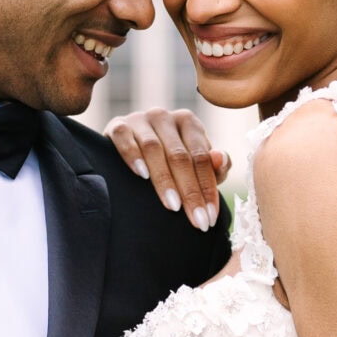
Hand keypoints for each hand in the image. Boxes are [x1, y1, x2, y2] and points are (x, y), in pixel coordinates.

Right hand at [109, 106, 230, 231]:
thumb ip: (214, 167)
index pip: (201, 158)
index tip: (210, 218)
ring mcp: (139, 119)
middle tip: (196, 219)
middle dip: (190, 191)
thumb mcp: (194, 164)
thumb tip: (220, 158)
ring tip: (173, 206)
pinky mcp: (117, 125)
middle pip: (180, 156)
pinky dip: (132, 155)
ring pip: (153, 148)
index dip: (207, 188)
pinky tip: (141, 175)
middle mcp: (165, 117)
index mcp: (188, 123)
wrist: (127, 149)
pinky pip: (124, 137)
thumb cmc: (168, 159)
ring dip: (164, 179)